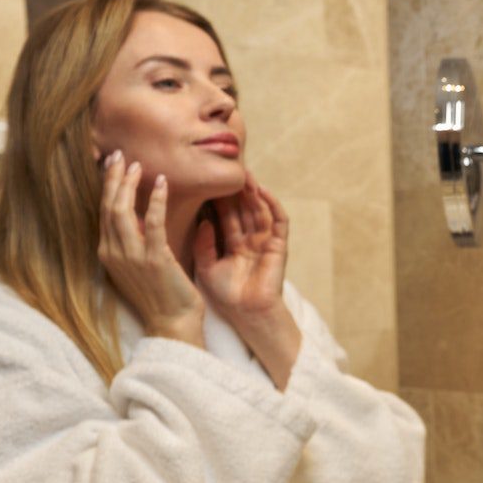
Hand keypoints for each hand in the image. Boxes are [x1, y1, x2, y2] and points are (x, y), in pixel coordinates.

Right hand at [97, 150, 204, 345]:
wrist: (171, 325)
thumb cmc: (160, 296)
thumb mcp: (139, 266)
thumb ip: (134, 242)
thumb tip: (138, 217)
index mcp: (108, 254)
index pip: (104, 213)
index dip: (108, 187)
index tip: (113, 166)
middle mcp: (114, 253)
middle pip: (109, 207)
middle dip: (113, 179)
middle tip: (120, 155)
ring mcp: (132, 257)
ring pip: (123, 211)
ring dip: (129, 185)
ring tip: (137, 165)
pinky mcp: (155, 259)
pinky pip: (154, 223)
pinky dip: (157, 201)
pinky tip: (162, 184)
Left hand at [193, 170, 289, 324]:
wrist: (247, 313)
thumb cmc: (227, 295)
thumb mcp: (207, 265)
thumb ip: (203, 243)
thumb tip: (203, 220)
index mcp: (231, 243)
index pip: (224, 214)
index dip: (216, 198)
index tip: (204, 180)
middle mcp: (249, 239)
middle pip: (242, 208)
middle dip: (235, 189)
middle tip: (224, 169)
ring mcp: (265, 241)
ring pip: (259, 209)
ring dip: (253, 192)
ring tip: (243, 174)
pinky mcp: (279, 245)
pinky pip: (278, 221)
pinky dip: (272, 205)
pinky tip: (262, 191)